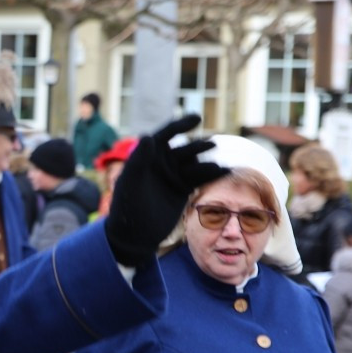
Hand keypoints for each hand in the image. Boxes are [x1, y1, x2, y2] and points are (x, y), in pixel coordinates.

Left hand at [103, 114, 227, 266]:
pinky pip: (200, 179)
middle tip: (210, 145)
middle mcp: (162, 163)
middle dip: (197, 147)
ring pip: (195, 164)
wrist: (134, 233)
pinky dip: (212, 175)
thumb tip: (148, 135)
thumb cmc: (127, 206)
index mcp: (147, 156)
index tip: (196, 118)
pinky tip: (225, 172)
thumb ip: (139, 159)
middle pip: (184, 149)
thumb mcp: (131, 182)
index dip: (180, 125)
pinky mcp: (183, 189)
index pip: (165, 135)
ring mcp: (173, 175)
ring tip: (218, 167)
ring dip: (208, 163)